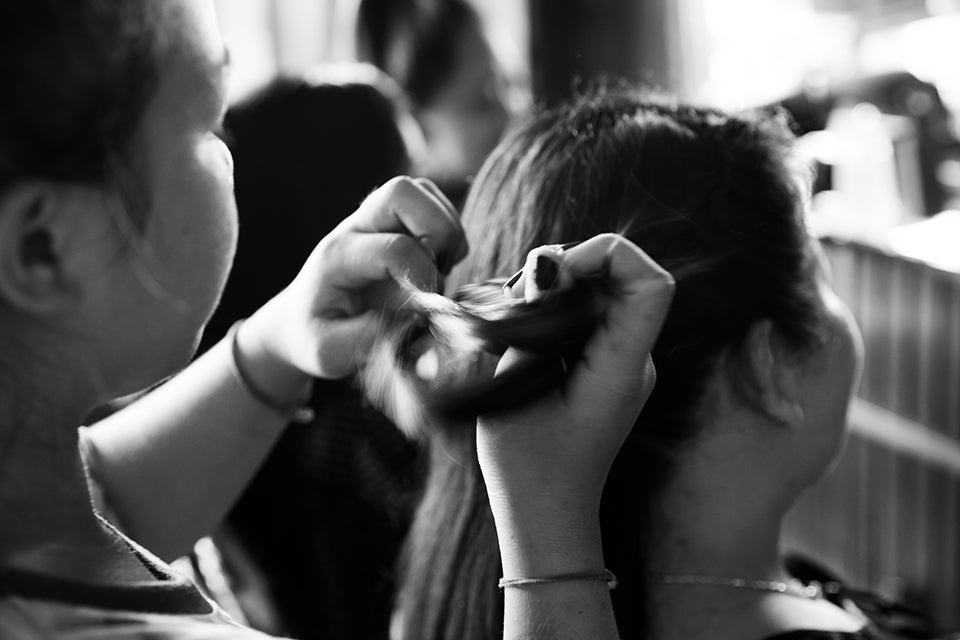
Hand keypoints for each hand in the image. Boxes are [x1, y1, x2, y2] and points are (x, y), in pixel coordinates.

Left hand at [242, 176, 466, 381]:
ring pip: (423, 191)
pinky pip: (434, 203)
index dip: (422, 277)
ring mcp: (376, 219)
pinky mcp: (396, 221)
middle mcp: (356, 227)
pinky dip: (450, 231)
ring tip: (440, 270)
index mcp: (338, 257)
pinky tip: (439, 265)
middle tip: (438, 272)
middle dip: (438, 231)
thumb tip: (417, 315)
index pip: (394, 248)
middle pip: (403, 191)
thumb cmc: (316, 336)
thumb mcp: (329, 352)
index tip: (424, 310)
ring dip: (447, 230)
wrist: (302, 320)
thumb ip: (371, 337)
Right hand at [477, 234, 672, 569]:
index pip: (651, 284)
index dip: (607, 255)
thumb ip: (534, 320)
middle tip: (523, 291)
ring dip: (561, 286)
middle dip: (573, 265)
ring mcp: (625, 363)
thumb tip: (546, 263)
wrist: (545, 514)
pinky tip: (527, 328)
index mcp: (623, 368)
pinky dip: (559, 306)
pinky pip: (592, 315)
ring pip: (604, 292)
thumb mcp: (516, 387)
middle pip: (624, 278)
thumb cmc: (527, 465)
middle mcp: (635, 360)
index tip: (553, 272)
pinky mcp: (606, 366)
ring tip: (519, 313)